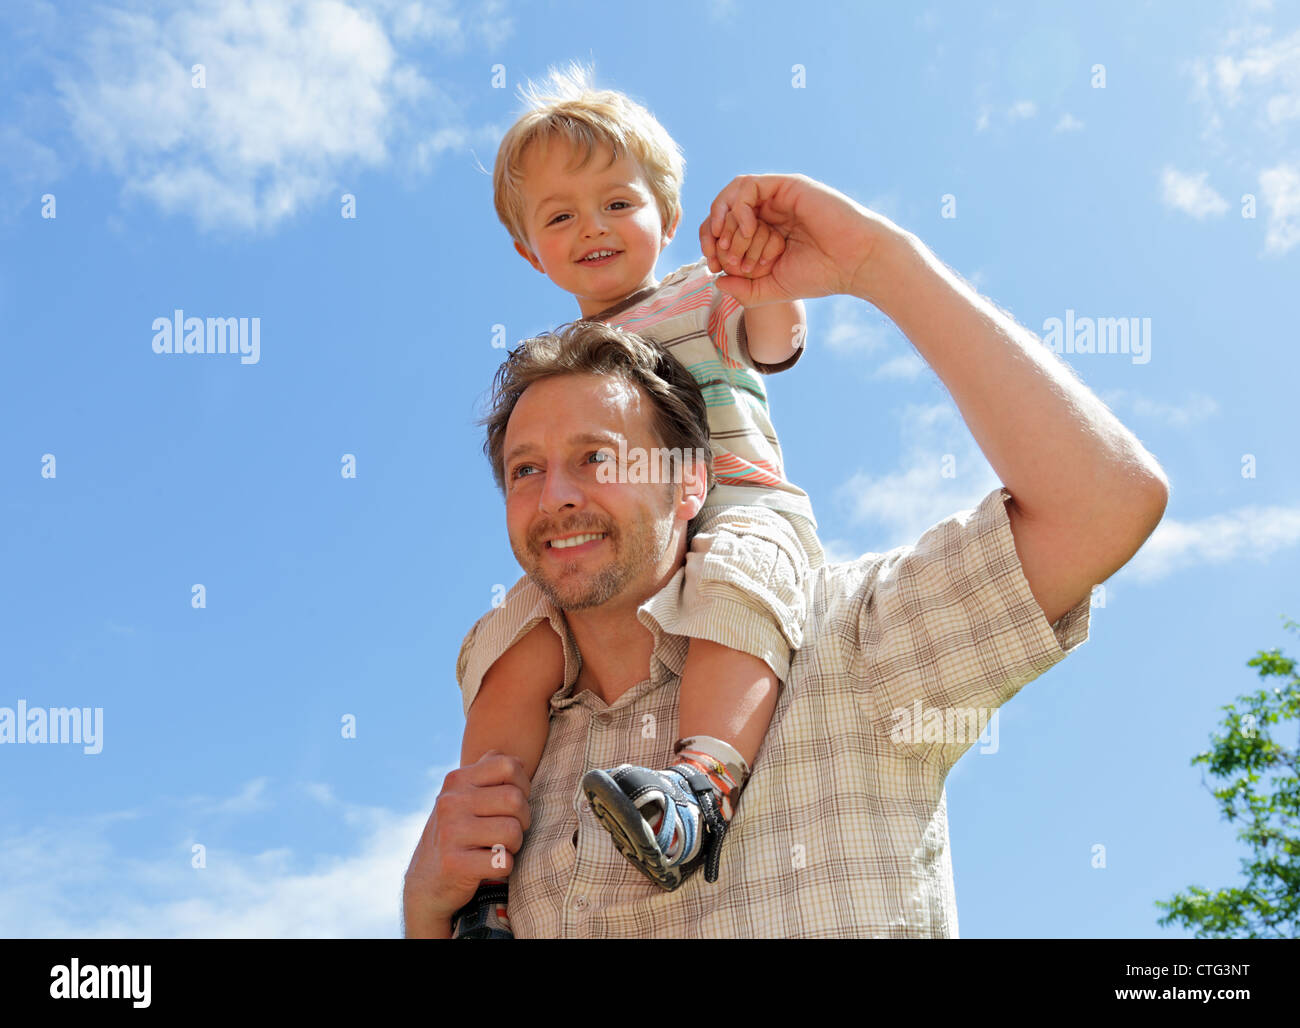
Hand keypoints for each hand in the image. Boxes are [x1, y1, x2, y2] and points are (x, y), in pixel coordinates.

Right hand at [402, 750, 531, 937]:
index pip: (509, 765)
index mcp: (456, 781)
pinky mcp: (454, 864)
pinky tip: (489, 866)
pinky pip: (503, 862)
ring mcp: (450, 832)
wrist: (426, 882)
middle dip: (523, 820)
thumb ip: (486, 773)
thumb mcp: (463, 798)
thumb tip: (514, 758)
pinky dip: (504, 867)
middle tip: (511, 831)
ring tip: (499, 847)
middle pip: (515, 799)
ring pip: (513, 831)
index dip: (523, 785)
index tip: (514, 804)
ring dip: (514, 845)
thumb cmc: (456, 834)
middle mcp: (450, 802)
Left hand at [699, 174, 899, 305]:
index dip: (710, 245)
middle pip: (722, 212)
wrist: (854, 262)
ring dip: (723, 220)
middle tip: (729, 260)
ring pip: (731, 196)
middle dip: (715, 238)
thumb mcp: (773, 289)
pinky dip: (739, 208)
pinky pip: (747, 186)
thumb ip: (744, 289)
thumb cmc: (821, 275)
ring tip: (730, 244)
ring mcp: (777, 196)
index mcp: (765, 231)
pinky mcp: (786, 185)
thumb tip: (716, 280)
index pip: (723, 228)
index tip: (715, 267)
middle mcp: (769, 211)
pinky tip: (750, 230)